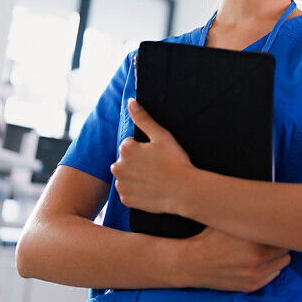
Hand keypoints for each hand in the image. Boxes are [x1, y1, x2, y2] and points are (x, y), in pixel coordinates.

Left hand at [111, 99, 195, 214]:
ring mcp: (121, 185)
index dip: (145, 149)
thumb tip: (130, 101)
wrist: (184, 191)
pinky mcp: (126, 200)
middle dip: (137, 162)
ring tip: (155, 178)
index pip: (130, 144)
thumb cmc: (175, 162)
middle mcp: (118, 167)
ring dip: (136, 176)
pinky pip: (129, 192)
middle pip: (126, 160)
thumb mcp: (161, 136)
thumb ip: (143, 118)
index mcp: (126, 149)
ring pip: (126, 176)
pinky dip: (137, 190)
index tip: (157, 155)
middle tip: (157, 166)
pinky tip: (151, 189)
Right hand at [170, 227, 290, 291]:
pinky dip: (269, 268)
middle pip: (286, 250)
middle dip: (280, 242)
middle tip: (271, 237)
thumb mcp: (230, 221)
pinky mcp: (251, 286)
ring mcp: (254, 276)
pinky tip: (257, 261)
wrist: (192, 263)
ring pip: (282, 264)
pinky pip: (273, 275)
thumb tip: (271, 204)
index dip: (280, 229)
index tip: (277, 226)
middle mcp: (257, 262)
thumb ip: (251, 217)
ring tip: (264, 249)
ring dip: (276, 256)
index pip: (283, 236)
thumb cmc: (210, 238)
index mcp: (254, 243)